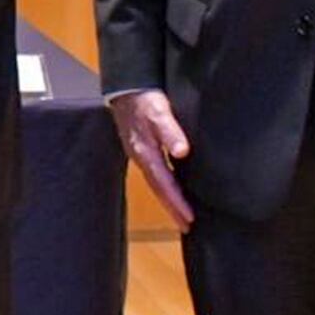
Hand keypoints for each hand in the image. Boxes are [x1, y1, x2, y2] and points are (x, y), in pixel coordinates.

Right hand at [108, 89, 194, 230]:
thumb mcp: (158, 111)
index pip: (164, 184)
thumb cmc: (143, 99)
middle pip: (159, 189)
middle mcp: (142, 158)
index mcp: (146, 153)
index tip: (189, 218)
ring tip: (182, 215)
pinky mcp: (143, 148)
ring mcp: (141, 154)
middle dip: (173, 208)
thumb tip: (182, 151)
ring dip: (170, 200)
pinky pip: (157, 173)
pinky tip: (174, 187)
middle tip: (187, 226)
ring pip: (157, 183)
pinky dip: (166, 185)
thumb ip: (170, 130)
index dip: (176, 202)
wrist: (125, 87)